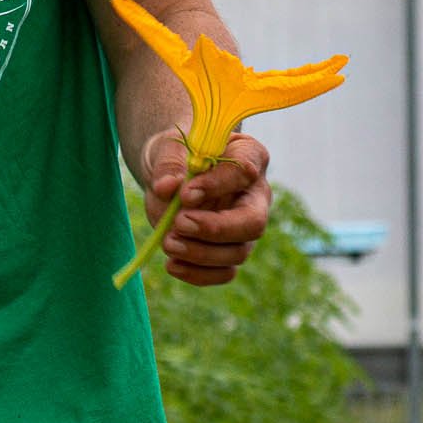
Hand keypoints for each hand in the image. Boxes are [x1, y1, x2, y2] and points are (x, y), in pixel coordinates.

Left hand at [140, 130, 271, 286]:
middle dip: (215, 229)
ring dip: (201, 254)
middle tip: (179, 223)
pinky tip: (172, 265)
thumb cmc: (180, 154)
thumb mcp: (170, 148)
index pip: (244, 173)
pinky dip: (198, 274)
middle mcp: (256, 196)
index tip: (185, 193)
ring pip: (238, 253)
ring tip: (168, 243)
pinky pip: (224, 272)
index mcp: (250, 156)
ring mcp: (245, 227)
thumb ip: (168, 165)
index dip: (216, 185)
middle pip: (253, 223)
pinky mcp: (229, 250)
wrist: (174, 174)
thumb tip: (166, 188)